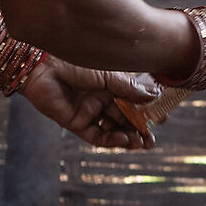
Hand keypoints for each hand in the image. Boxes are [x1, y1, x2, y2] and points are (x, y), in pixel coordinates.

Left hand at [24, 58, 161, 149]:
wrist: (44, 65)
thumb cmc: (74, 62)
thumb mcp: (108, 75)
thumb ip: (128, 88)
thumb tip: (153, 97)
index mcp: (109, 85)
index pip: (132, 103)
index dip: (146, 113)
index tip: (161, 119)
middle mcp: (99, 100)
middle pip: (123, 120)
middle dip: (138, 131)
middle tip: (152, 140)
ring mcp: (88, 112)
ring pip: (112, 130)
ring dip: (127, 138)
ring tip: (141, 143)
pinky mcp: (75, 123)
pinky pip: (96, 136)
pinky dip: (110, 140)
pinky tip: (123, 139)